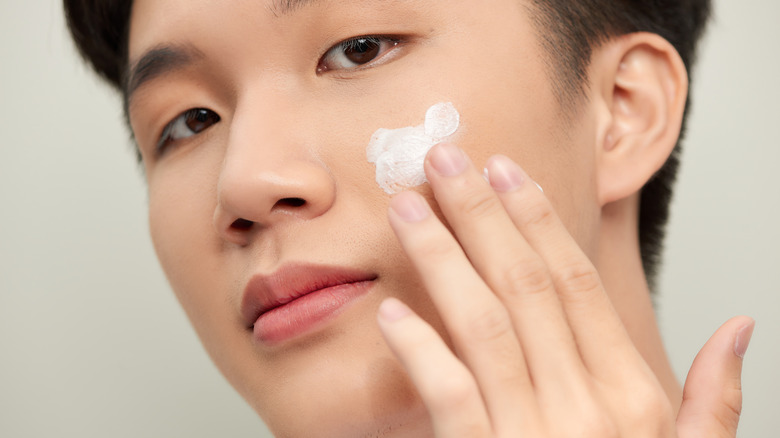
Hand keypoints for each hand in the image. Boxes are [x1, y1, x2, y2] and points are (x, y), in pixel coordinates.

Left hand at [377, 143, 753, 436]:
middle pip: (526, 286)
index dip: (535, 221)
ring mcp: (534, 437)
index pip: (576, 284)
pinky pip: (450, 400)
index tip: (502, 172)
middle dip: (480, 215)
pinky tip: (393, 312)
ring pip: (484, 326)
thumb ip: (715, 401)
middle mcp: (586, 407)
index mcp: (632, 396)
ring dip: (443, 260)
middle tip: (442, 160)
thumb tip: (739, 325)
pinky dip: (421, 353)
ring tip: (409, 208)